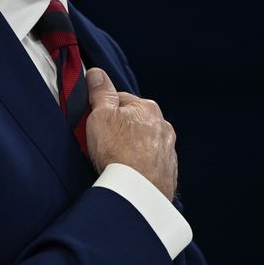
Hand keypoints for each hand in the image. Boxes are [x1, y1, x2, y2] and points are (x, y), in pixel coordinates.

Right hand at [84, 68, 178, 200]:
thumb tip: (97, 73)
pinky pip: (151, 163)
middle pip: (135, 122)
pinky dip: (141, 166)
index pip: (121, 101)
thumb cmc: (118, 151)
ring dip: (132, 148)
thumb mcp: (101, 115)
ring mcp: (168, 150)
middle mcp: (162, 126)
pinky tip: (129, 174)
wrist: (139, 191)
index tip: (95, 122)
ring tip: (115, 162)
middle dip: (120, 130)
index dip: (104, 110)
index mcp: (147, 108)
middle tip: (103, 144)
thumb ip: (100, 93)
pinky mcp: (168, 172)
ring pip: (145, 143)